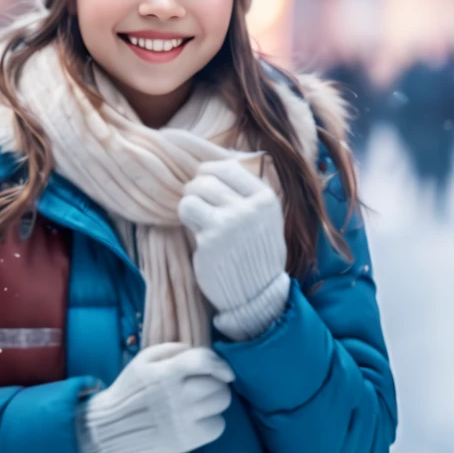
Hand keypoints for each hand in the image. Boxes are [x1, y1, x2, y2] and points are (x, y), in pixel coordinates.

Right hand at [76, 343, 233, 452]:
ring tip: (203, 400)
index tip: (224, 369)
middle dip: (217, 381)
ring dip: (217, 399)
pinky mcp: (187, 441)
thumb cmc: (130, 389)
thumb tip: (199, 352)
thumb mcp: (144, 359)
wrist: (113, 427)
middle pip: (218, 385)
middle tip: (206, 384)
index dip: (219, 362)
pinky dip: (213, 420)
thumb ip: (173, 350)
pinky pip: (218, 426)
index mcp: (165, 373)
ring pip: (221, 404)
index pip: (204, 362)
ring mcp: (183, 421)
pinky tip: (199, 417)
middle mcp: (177, 398)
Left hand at [178, 159, 289, 338]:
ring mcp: (230, 223)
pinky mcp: (210, 239)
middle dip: (197, 188)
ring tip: (199, 218)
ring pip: (193, 192)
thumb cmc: (255, 251)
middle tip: (199, 202)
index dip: (209, 167)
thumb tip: (218, 157)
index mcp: (265, 198)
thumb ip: (244, 190)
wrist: (256, 295)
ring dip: (190, 203)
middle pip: (207, 177)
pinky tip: (200, 234)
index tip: (201, 173)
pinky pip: (187, 211)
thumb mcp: (262, 216)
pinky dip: (188, 219)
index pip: (228, 166)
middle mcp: (250, 208)